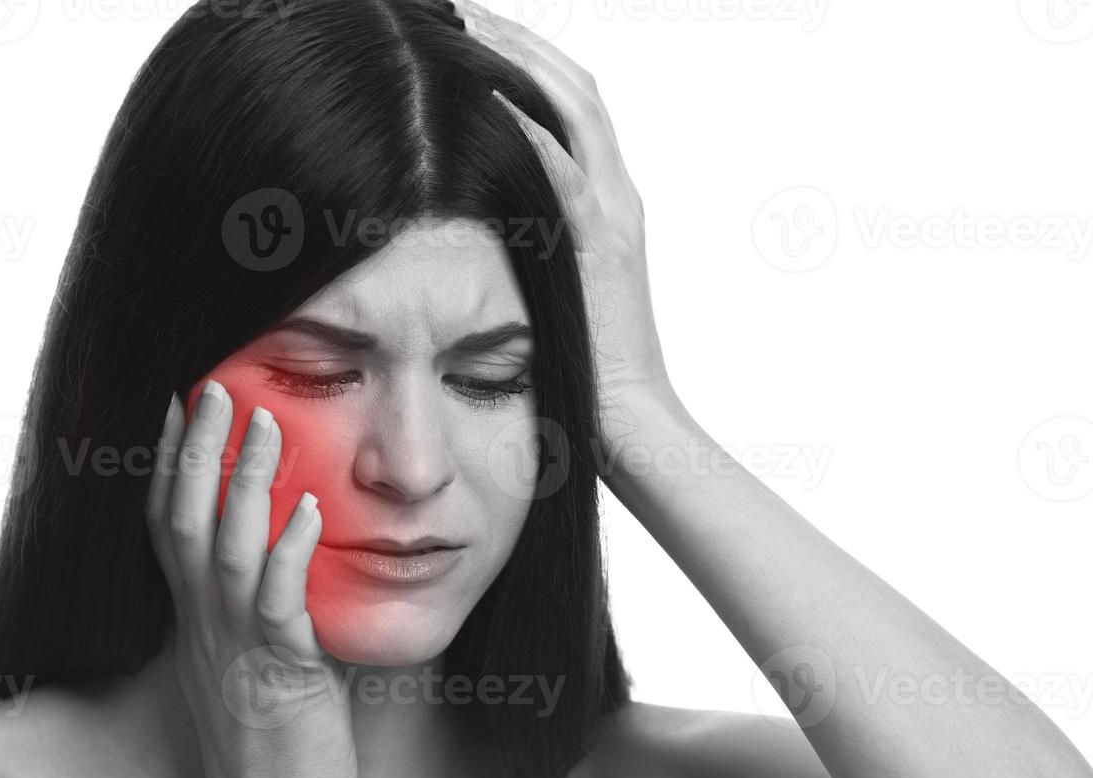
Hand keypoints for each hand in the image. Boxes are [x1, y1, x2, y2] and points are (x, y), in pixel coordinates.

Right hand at [144, 380, 357, 777]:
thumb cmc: (273, 742)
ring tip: (264, 421)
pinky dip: (290, 550)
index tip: (174, 403)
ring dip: (244, 480)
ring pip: (227, 547)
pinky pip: (278, 601)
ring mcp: (237, 646)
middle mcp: (204, 625)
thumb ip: (257, 610)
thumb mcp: (252, 662)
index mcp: (195, 620)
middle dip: (194, 449)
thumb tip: (286, 562)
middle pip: (184, 519)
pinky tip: (308, 508)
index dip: (164, 463)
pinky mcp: (279, 671)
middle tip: (211, 386)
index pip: (165, 527)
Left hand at [462, 1, 675, 467]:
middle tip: (461, 7)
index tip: (474, 30)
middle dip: (517, 39)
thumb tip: (476, 230)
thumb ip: (533, 249)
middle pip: (572, 86)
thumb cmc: (586, 372)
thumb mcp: (557, 291)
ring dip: (517, 58)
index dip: (526, 59)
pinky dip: (525, 121)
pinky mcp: (597, 242)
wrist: (631, 421)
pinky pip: (561, 164)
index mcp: (609, 203)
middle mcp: (617, 195)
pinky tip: (484, 89)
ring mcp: (612, 214)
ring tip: (465, 22)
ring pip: (570, 106)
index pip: (570, 105)